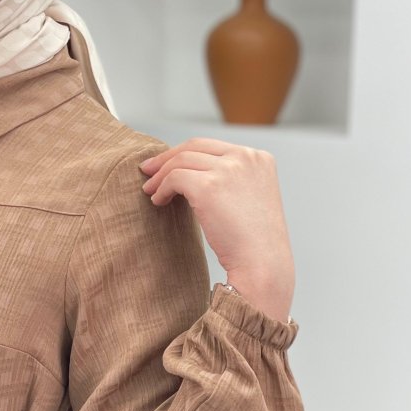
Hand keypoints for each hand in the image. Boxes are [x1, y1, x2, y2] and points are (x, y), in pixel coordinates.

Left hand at [138, 138, 294, 308]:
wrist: (262, 264)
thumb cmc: (254, 241)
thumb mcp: (250, 198)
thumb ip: (230, 180)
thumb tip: (192, 174)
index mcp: (259, 158)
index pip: (212, 146)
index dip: (184, 153)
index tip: (166, 164)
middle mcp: (246, 157)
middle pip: (194, 146)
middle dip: (166, 158)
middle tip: (147, 170)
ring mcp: (228, 170)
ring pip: (181, 161)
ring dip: (160, 176)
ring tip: (151, 192)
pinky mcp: (209, 186)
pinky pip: (174, 178)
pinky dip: (162, 189)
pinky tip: (159, 202)